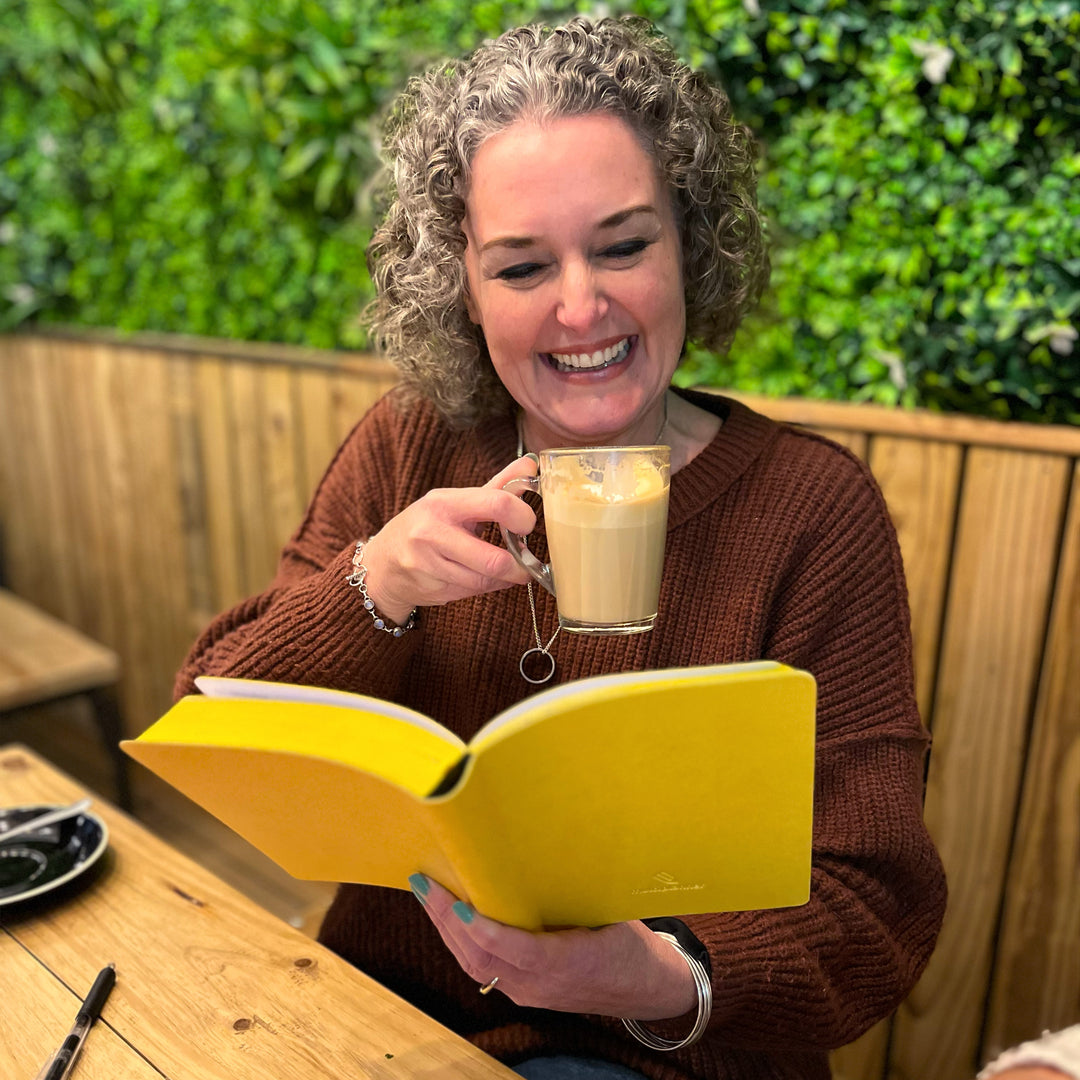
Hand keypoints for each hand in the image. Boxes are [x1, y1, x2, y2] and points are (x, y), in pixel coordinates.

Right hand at [359, 457, 537, 622]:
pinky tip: (482, 578)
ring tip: (507, 571)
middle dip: (520, 567)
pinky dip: (486, 587)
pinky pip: (473, 592)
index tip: (529, 525)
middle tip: (529, 565)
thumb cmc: (427, 525)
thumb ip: (497, 485)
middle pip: (493, 559)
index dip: (522, 517)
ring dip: (504, 579)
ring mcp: (428, 565)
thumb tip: (531, 465)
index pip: (496, 504)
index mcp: (444, 503)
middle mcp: (432, 533)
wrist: (382, 563)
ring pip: (485, 580)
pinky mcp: (430, 589)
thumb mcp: (455, 500)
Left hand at [408, 874, 696, 1019]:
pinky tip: (450, 919)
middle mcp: (541, 985)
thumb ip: (573, 892)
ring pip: (475, 966)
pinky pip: (484, 970)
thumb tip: (540, 848)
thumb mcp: (610, 912)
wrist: (648, 989)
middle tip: (424, 884)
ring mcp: (530, 993)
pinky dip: (461, 943)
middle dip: (446, 920)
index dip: (479, 928)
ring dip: (447, 931)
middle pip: (480, 957)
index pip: (511, 950)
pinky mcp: (525, 993)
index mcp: (567, 962)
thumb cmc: (632, 943)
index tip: (456, 903)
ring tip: (428, 895)